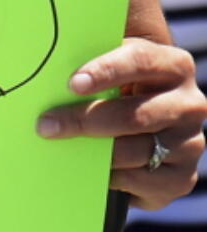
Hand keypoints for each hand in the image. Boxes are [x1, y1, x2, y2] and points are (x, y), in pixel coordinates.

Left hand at [37, 37, 206, 209]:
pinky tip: (93, 170)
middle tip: (46, 125)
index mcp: (173, 66)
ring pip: (136, 151)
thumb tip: (41, 50)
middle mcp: (190, 104)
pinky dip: (113, 178)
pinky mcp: (182, 178)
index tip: (72, 84)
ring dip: (93, 153)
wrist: (146, 125)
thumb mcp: (110, 65)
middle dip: (85, 121)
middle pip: (135, 116)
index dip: (106, 71)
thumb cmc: (117, 87)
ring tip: (60, 148)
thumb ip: (89, 53)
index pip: (140, 61)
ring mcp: (189, 143)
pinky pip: (142, 182)